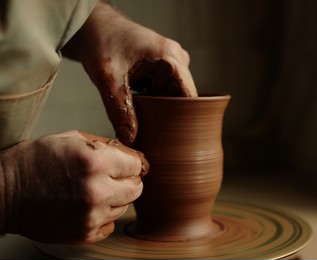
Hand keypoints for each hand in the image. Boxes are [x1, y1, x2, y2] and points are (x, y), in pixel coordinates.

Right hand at [0, 130, 148, 243]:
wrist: (3, 193)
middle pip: (136, 189)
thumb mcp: (71, 139)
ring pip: (124, 207)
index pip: (137, 165)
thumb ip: (106, 146)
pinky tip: (84, 206)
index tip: (121, 164)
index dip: (129, 162)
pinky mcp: (84, 234)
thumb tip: (132, 155)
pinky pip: (110, 225)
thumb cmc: (34, 162)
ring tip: (89, 191)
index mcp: (96, 163)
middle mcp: (97, 191)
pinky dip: (102, 216)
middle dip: (126, 181)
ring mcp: (91, 216)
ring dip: (114, 199)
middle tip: (108, 178)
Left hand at [62, 1, 197, 144]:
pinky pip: (162, 90)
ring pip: (170, 95)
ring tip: (142, 118)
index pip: (189, 96)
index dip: (184, 117)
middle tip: (152, 132)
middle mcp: (175, 59)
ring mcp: (169, 62)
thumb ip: (119, 110)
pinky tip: (140, 108)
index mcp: (171, 58)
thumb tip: (130, 139)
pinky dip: (152, 101)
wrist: (90, 26)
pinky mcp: (160, 67)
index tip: (174, 136)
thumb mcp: (108, 79)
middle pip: (181, 97)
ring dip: (158, 108)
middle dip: (167, 114)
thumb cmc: (100, 42)